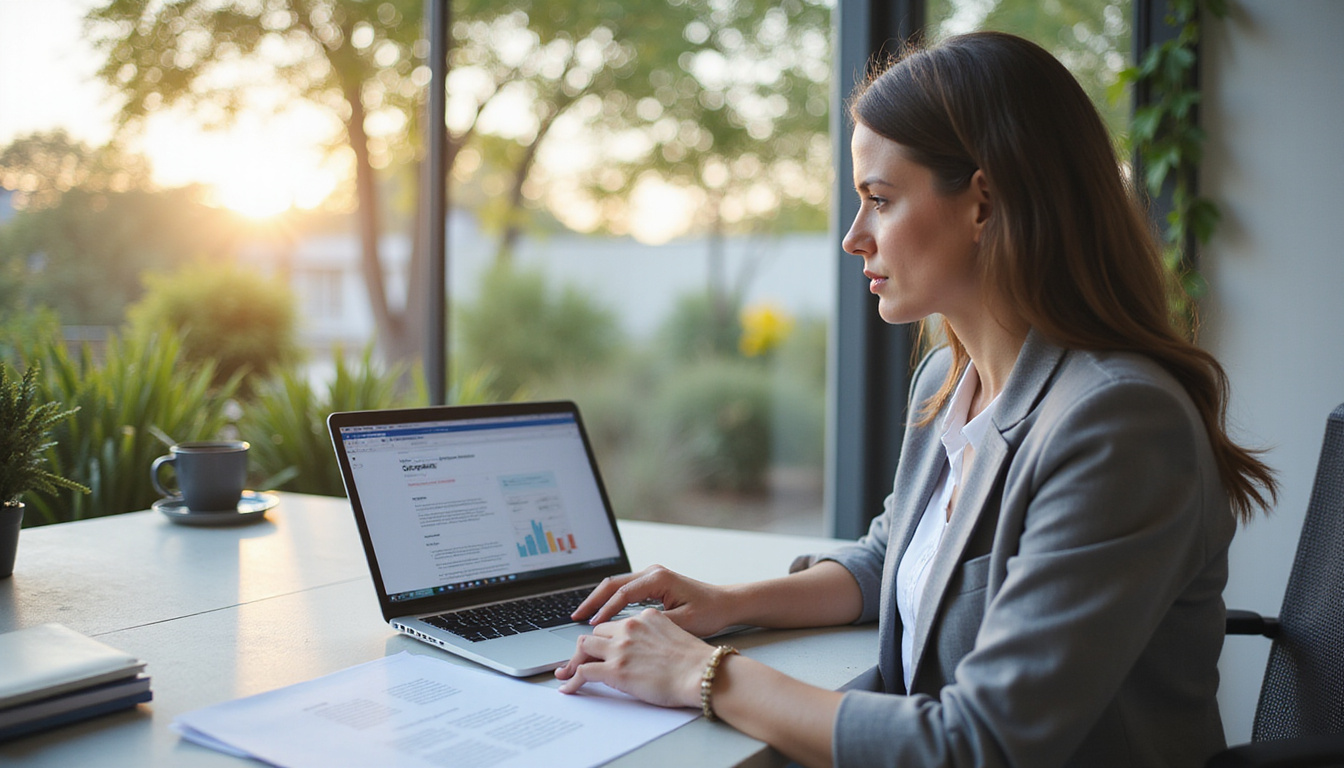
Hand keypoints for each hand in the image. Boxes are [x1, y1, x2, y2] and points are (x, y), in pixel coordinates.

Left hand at [555, 608, 713, 707]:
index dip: (603, 638)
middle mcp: (630, 627)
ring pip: (584, 648)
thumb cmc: (696, 661)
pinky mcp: (615, 669)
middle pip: (595, 633)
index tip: (597, 647)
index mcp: (645, 616)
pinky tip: (569, 687)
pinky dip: (572, 680)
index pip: (614, 624)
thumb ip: (654, 635)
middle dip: (585, 649)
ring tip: (567, 674)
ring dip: (574, 662)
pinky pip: (583, 672)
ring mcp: (620, 647)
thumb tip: (644, 650)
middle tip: (576, 662)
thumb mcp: (675, 634)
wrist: (703, 673)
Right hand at [571, 565, 736, 637]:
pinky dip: (610, 600)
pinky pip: (625, 589)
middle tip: (575, 617)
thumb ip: (655, 624)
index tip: (591, 626)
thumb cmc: (709, 612)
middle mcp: (652, 572)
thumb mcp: (683, 622)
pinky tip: (601, 614)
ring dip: (599, 600)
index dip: (605, 610)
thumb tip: (628, 630)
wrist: (726, 603)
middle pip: (612, 584)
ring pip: (616, 585)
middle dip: (592, 601)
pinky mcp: (652, 583)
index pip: (622, 594)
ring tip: (582, 616)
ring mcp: (651, 576)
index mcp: (658, 579)